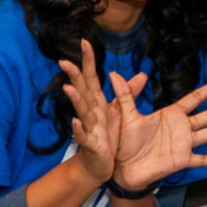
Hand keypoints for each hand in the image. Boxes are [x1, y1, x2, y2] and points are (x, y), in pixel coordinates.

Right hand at [58, 40, 122, 183]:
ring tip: (69, 87)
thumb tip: (142, 74)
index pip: (92, 78)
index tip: (85, 42)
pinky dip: (77, 130)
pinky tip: (74, 122)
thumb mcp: (121, 111)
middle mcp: (91, 112)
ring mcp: (89, 127)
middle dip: (74, 76)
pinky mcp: (91, 144)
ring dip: (75, 100)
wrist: (100, 164)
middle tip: (64, 61)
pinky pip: (83, 136)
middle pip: (83, 91)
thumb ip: (128, 92)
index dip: (88, 61)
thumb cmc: (108, 135)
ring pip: (81, 111)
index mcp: (98, 103)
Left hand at [108, 75, 206, 192]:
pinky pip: (204, 158)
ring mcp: (184, 144)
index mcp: (172, 114)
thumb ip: (125, 95)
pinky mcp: (182, 160)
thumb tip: (113, 74)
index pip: (196, 98)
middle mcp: (182, 128)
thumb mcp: (125, 116)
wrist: (121, 168)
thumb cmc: (123, 142)